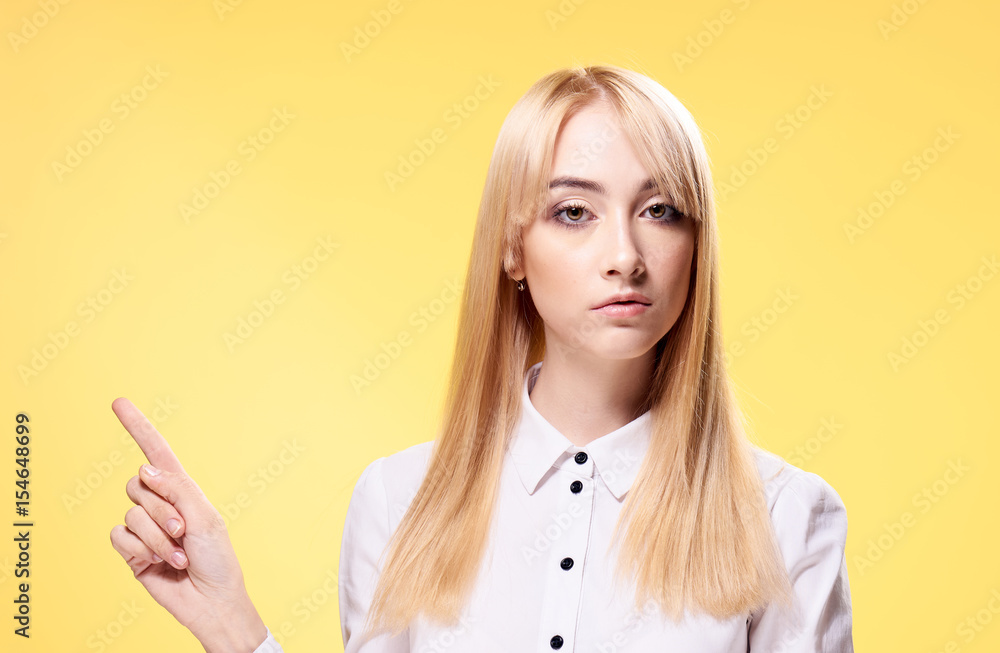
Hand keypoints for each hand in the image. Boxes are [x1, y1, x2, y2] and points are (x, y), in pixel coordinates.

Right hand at [108, 397, 268, 651]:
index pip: (156, 453)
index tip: (119, 403)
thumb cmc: (217, 558)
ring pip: (131, 514)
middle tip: (184, 532)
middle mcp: (160, 504)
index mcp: (182, 489)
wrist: (210, 600)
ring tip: (179, 554)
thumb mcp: (205, 517)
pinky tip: (159, 564)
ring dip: (158, 538)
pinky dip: (141, 551)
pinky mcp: (131, 551)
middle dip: (163, 510)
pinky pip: (119, 537)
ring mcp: (144, 528)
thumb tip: (144, 469)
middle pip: (139, 486)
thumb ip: (176, 489)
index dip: (138, 427)